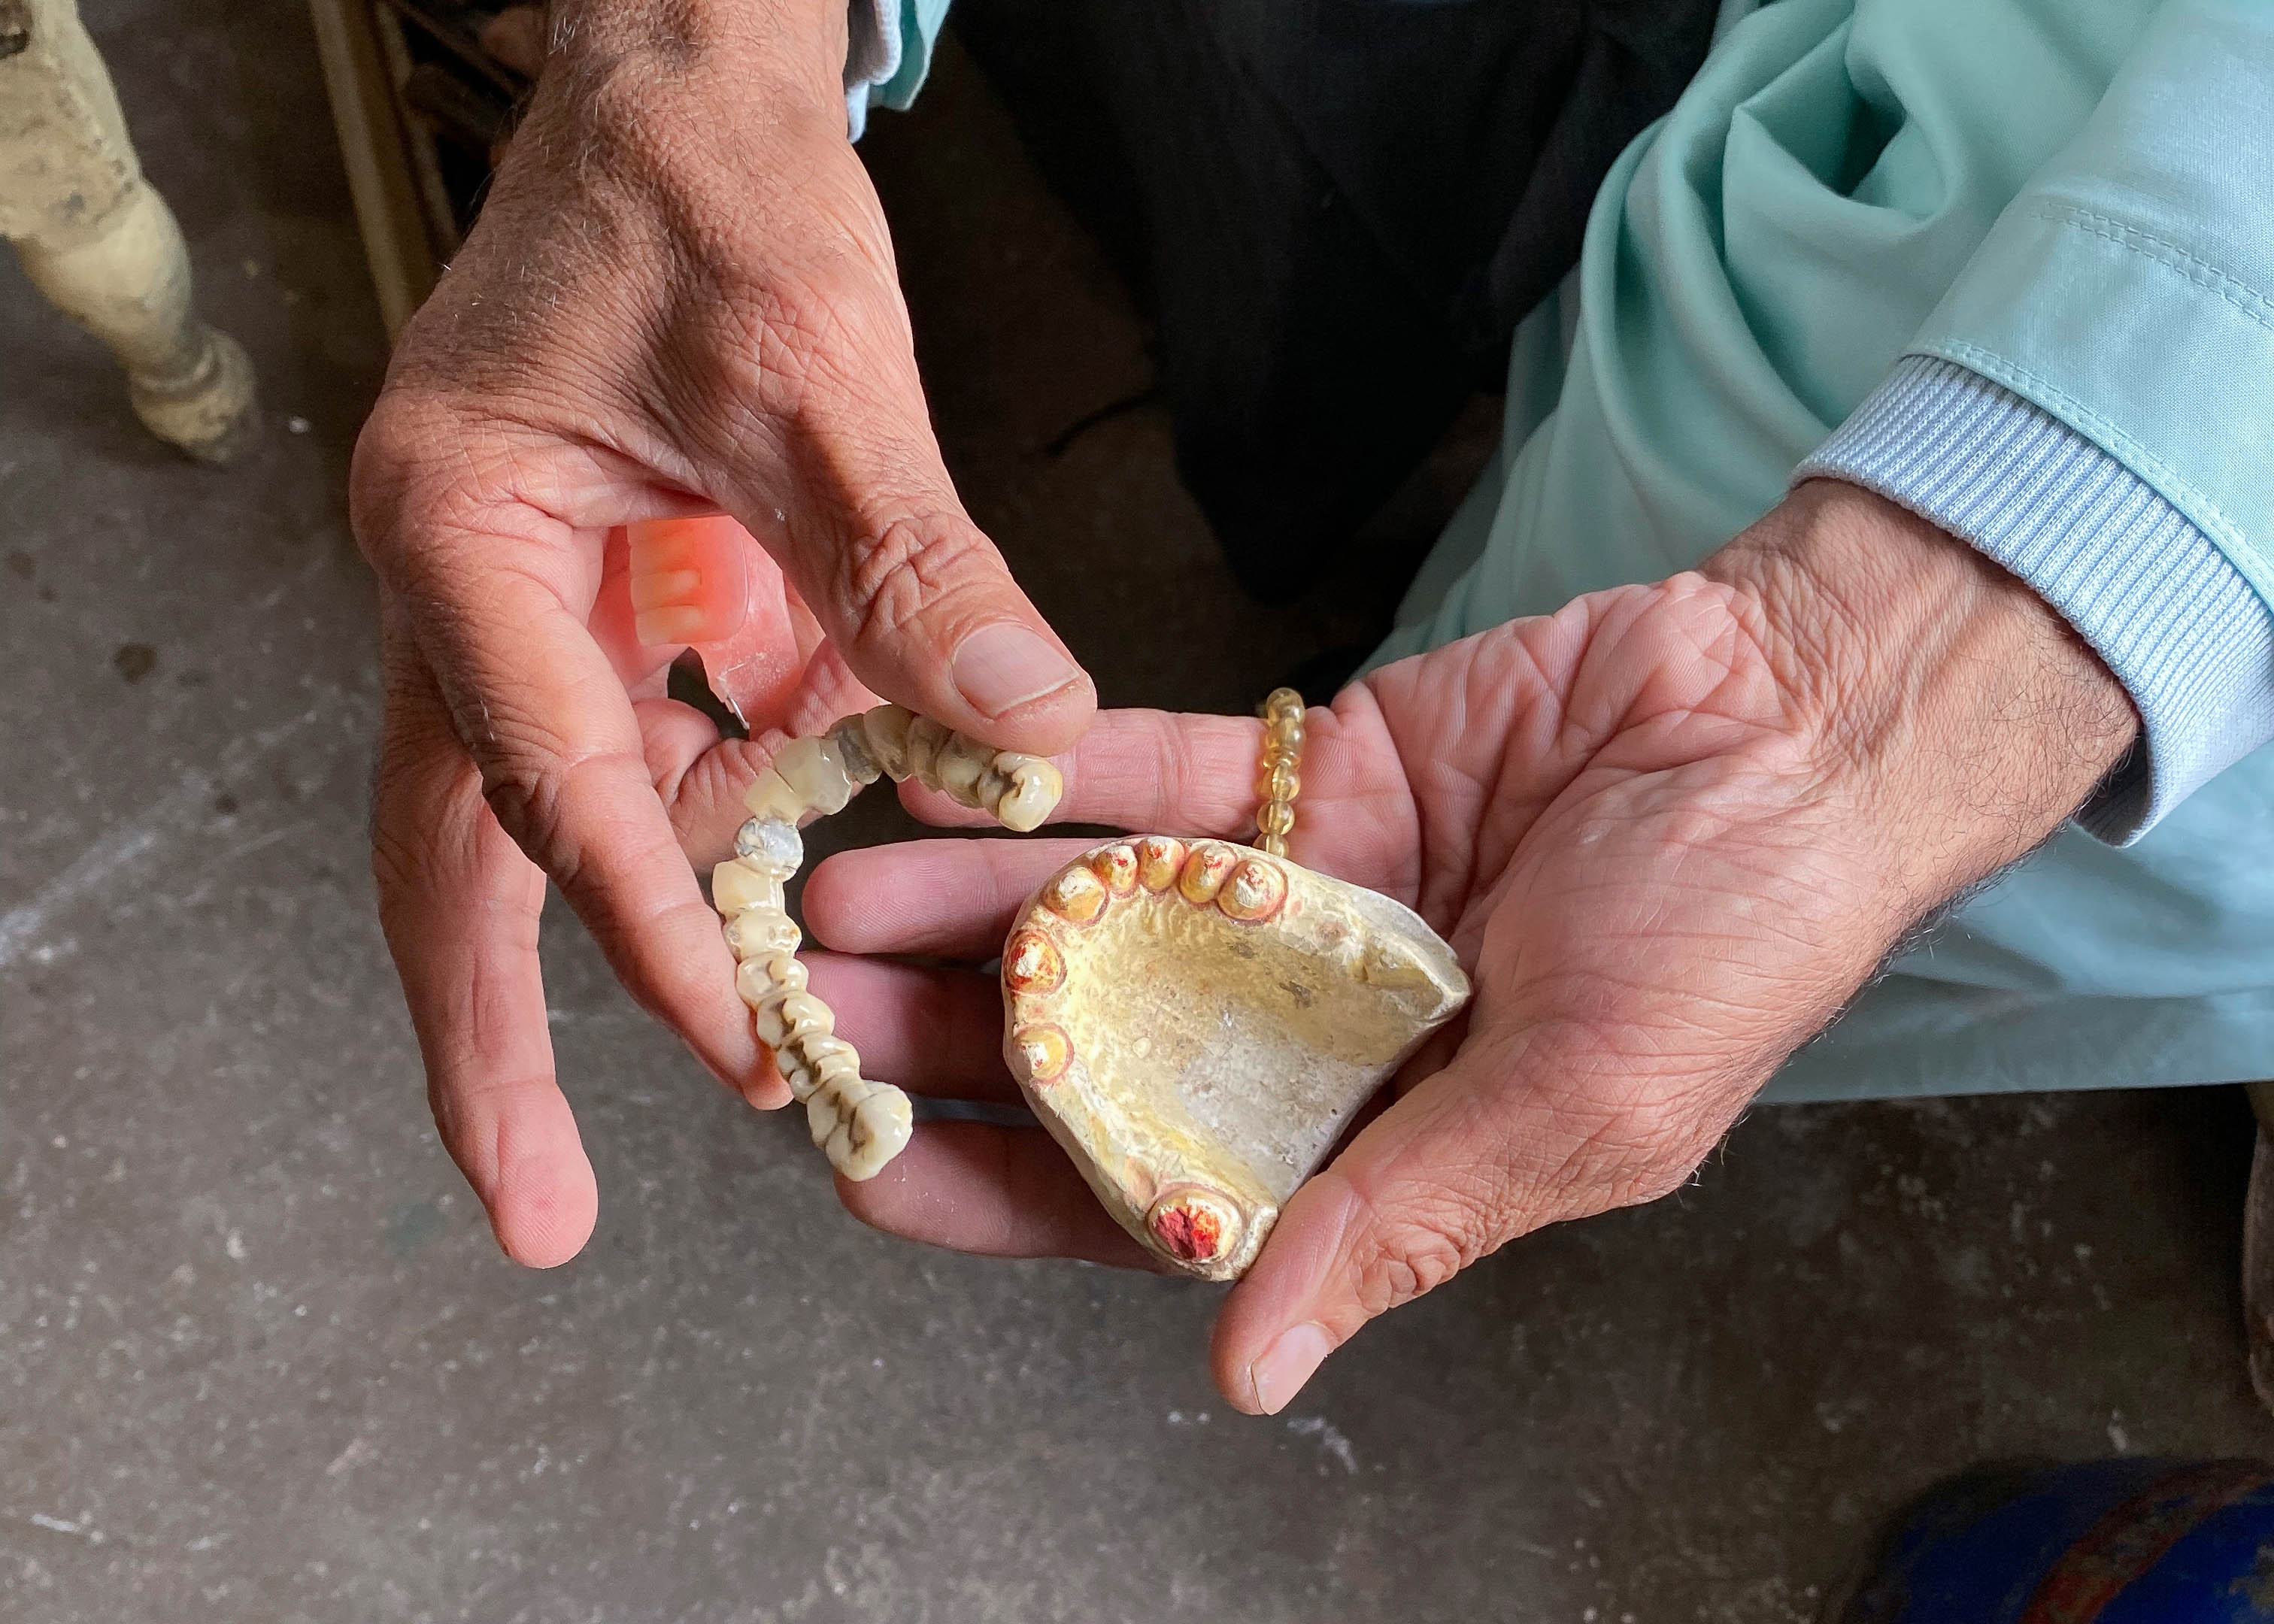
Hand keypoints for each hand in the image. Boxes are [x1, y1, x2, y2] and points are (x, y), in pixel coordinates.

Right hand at [351, 0, 1093, 1267]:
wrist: (685, 93)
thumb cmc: (714, 185)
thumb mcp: (819, 364)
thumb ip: (911, 555)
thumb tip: (1031, 726)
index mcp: (461, 533)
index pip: (550, 778)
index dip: (647, 931)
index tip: (743, 1057)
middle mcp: (469, 588)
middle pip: (462, 852)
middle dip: (494, 1038)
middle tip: (534, 1214)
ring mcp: (538, 603)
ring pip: (559, 821)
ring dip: (633, 953)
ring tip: (707, 1093)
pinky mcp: (626, 606)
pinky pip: (666, 752)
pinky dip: (733, 834)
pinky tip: (796, 912)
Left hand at [798, 482, 2136, 1412]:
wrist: (1804, 719)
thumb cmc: (1735, 941)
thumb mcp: (1578, 1110)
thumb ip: (1401, 1223)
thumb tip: (1250, 1367)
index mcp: (1372, 1143)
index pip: (1143, 1194)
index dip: (1001, 1191)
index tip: (862, 1171)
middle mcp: (1307, 1030)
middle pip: (1086, 1050)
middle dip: (940, 1042)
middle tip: (795, 1020)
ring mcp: (1294, 899)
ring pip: (1092, 913)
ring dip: (957, 907)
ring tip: (821, 898)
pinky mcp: (1302, 775)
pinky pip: (1154, 783)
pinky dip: (1048, 788)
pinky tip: (932, 786)